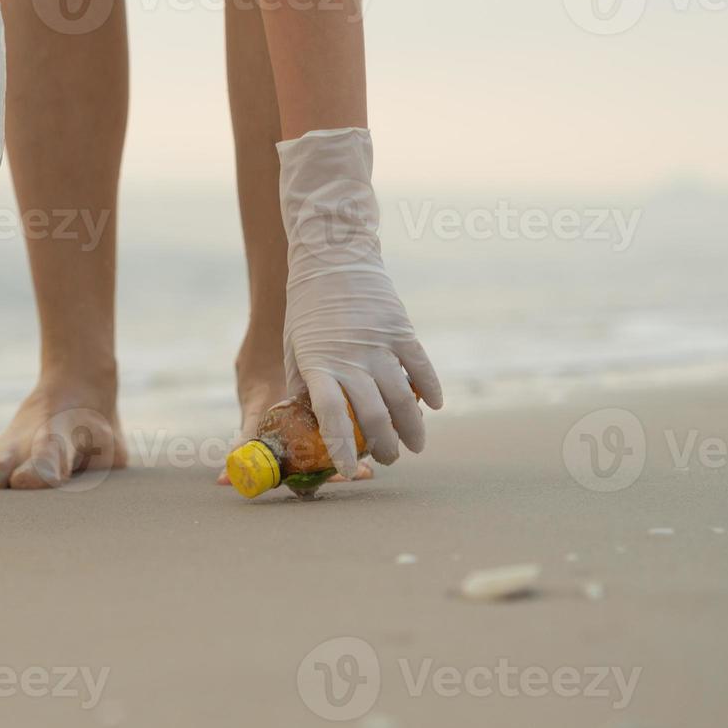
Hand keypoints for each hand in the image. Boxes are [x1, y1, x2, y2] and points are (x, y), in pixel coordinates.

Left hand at [277, 128, 443, 474]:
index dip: (341, 448)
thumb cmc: (307, 305)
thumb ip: (303, 383)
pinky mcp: (400, 329)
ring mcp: (378, 343)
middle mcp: (350, 358)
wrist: (332, 255)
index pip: (330, 416)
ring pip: (401, 399)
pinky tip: (433, 407)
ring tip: (414, 447)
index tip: (349, 473)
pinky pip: (420, 367)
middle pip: (372, 416)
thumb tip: (305, 419)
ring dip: (411, 428)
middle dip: (383, 447)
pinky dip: (429, 389)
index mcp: (318, 364)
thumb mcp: (294, 345)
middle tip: (387, 460)